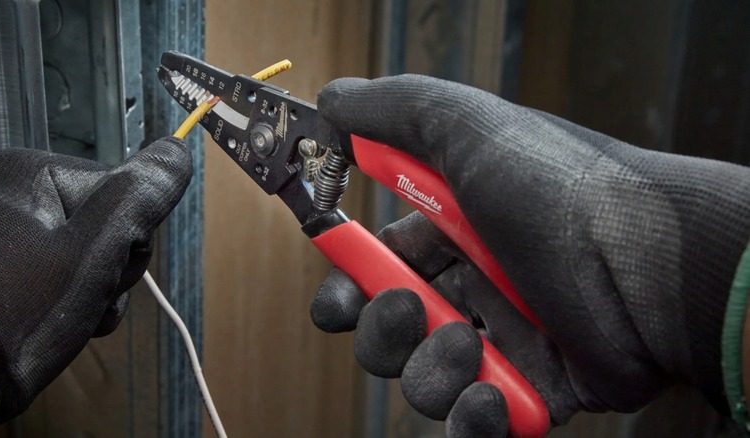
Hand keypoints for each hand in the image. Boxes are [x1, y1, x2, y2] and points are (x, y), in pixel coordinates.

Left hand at [0, 137, 191, 432]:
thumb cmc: (19, 315)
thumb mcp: (93, 253)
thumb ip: (139, 198)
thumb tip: (178, 148)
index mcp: (32, 172)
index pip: (126, 192)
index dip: (132, 241)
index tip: (107, 276)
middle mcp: (11, 190)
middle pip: (106, 223)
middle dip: (111, 270)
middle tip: (85, 299)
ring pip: (86, 254)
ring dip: (95, 291)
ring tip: (71, 319)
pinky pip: (54, 272)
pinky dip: (66, 301)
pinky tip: (56, 325)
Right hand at [310, 75, 749, 435]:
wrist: (649, 264)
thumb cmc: (558, 190)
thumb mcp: (467, 127)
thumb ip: (394, 112)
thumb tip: (334, 102)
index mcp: (458, 230)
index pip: (385, 265)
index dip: (350, 287)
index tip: (338, 300)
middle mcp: (481, 283)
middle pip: (396, 330)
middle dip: (381, 333)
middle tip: (404, 310)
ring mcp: (511, 339)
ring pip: (429, 380)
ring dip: (428, 371)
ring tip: (467, 346)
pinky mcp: (542, 388)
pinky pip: (483, 423)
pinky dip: (473, 421)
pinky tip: (488, 394)